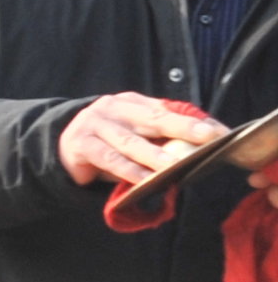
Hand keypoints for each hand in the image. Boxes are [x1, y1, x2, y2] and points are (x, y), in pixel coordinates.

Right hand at [57, 88, 222, 190]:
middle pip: (151, 119)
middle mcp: (112, 109)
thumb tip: (200, 145)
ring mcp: (94, 124)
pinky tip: (144, 180)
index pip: (167, 110)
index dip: (193, 120)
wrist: (62, 147)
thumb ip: (160, 135)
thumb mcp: (134, 132)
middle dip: (181, 127)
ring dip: (154, 154)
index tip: (219, 131)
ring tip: (175, 165)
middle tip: (206, 137)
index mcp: (130, 102)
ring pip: (129, 141)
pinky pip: (109, 159)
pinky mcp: (81, 145)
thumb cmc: (109, 142)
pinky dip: (128, 170)